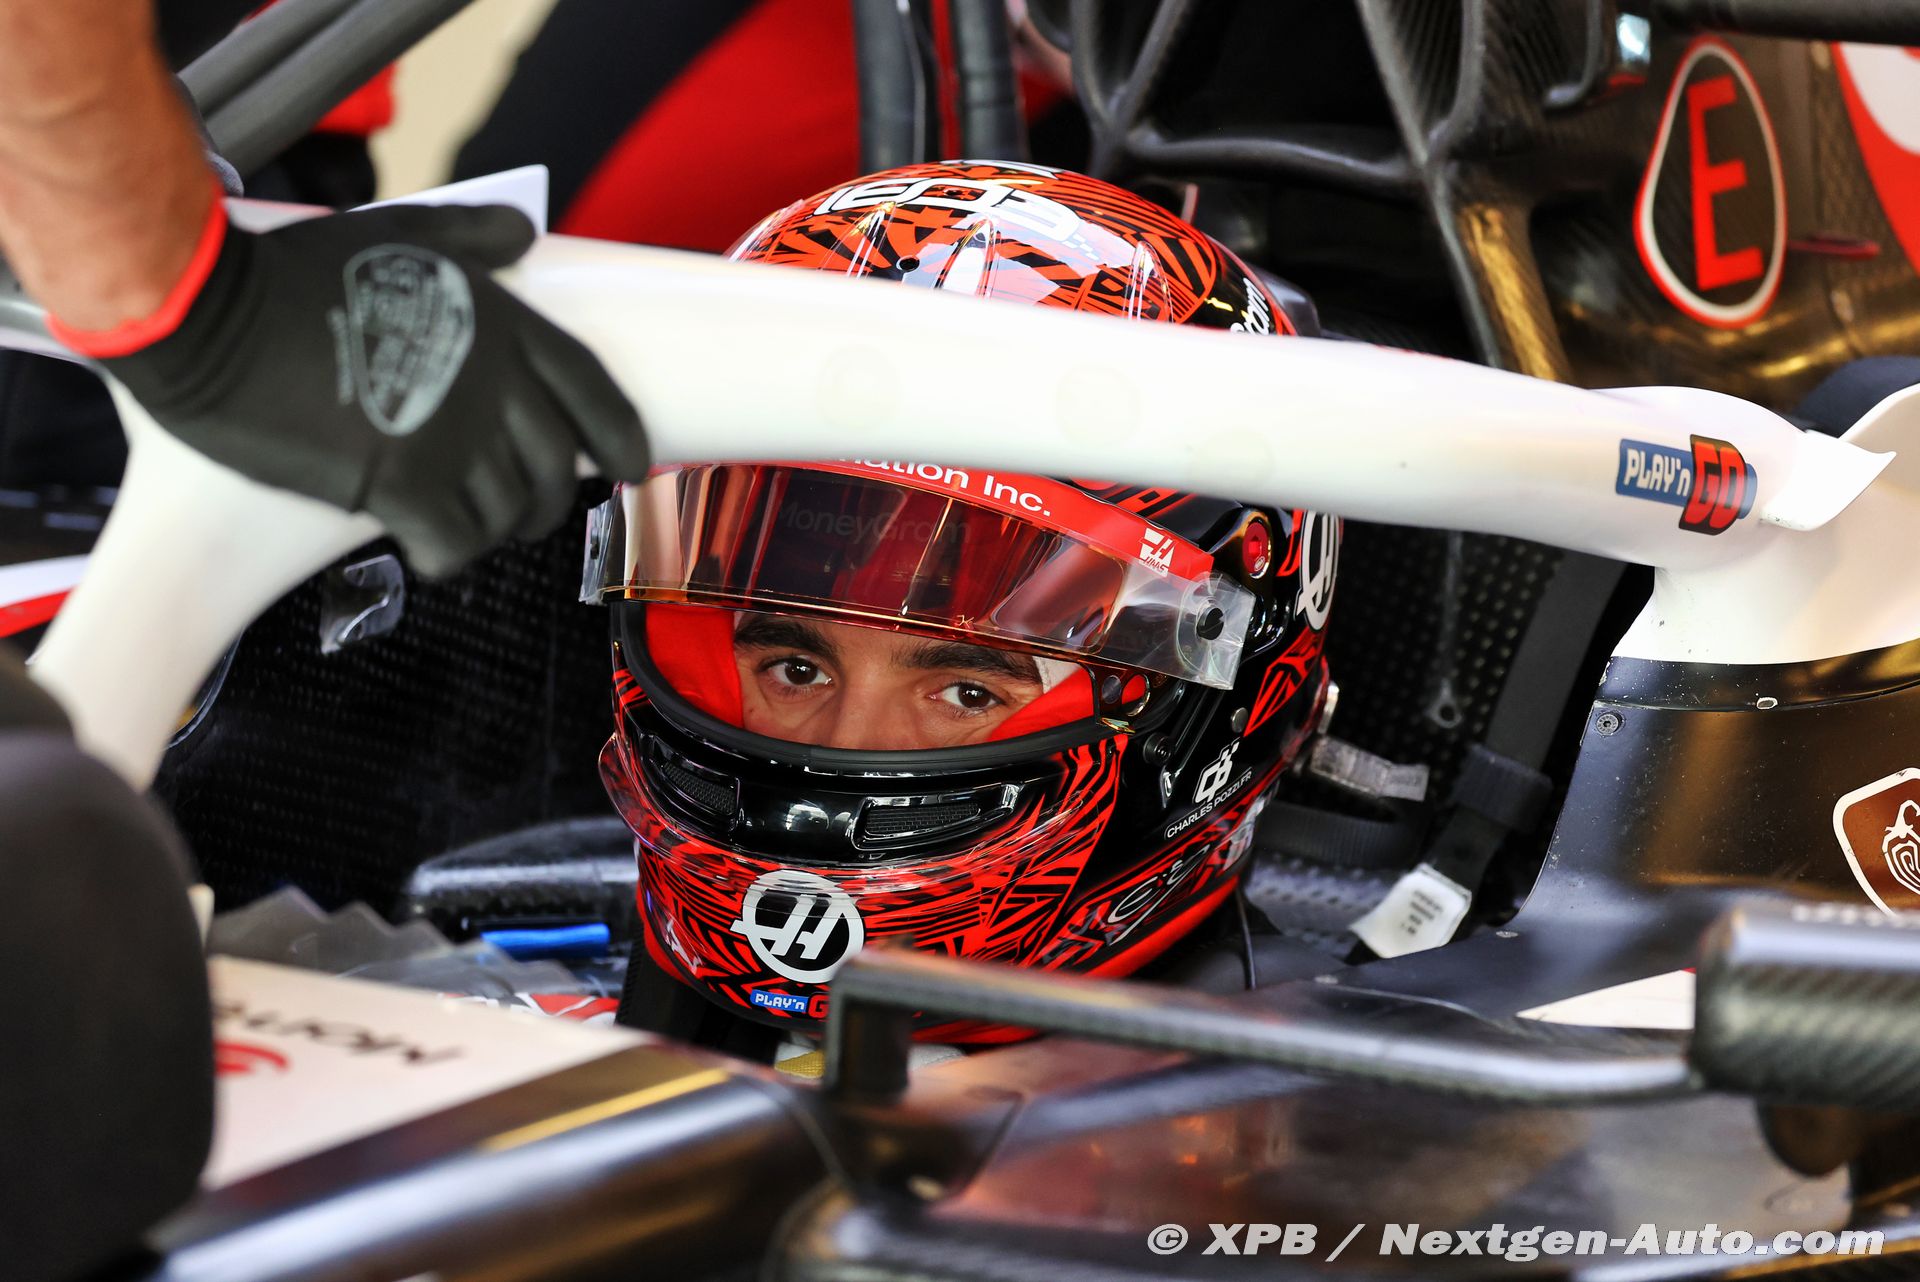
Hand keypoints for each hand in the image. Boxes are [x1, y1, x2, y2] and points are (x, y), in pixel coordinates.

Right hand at [88, 202, 646, 575]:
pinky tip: (427, 547)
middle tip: (521, 511)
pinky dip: (446, 556)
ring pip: (509, 515)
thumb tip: (521, 231)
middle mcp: (493, 385)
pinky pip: (455, 547)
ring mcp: (452, 438)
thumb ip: (469, 236)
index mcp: (504, 326)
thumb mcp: (400, 231)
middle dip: (546, 500)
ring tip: (461, 522)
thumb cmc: (295, 272)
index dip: (620, 436)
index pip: (594, 391)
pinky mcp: (402, 485)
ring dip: (491, 529)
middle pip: (557, 470)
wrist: (213, 315)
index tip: (631, 466)